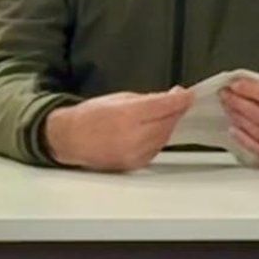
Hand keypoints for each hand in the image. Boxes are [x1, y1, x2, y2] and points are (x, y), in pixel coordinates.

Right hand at [42, 88, 192, 171]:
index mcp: (127, 115)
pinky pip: (156, 149)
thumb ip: (145, 99)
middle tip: (177, 102)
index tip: (189, 95)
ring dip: (168, 125)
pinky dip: (158, 139)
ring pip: (165, 137)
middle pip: (168, 122)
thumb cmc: (89, 116)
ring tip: (162, 115)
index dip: (180, 99)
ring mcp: (135, 153)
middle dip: (175, 111)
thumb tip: (168, 98)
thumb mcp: (117, 98)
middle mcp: (134, 136)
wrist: (69, 139)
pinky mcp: (135, 164)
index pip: (164, 106)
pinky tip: (152, 131)